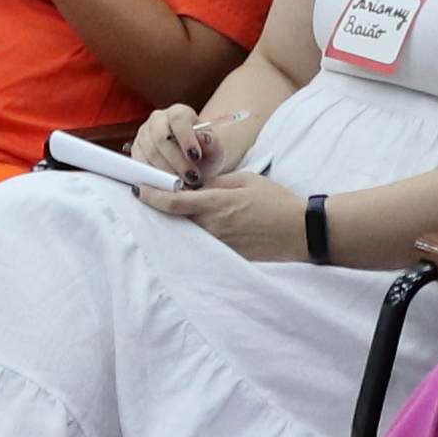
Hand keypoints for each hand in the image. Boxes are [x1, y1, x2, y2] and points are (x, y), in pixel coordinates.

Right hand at [129, 100, 221, 177]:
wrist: (194, 163)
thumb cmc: (204, 154)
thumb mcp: (214, 151)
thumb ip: (213, 144)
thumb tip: (205, 137)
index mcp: (179, 112)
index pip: (178, 118)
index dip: (186, 138)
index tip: (196, 156)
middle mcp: (158, 119)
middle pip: (160, 137)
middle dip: (176, 161)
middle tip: (190, 177)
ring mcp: (144, 134)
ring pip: (149, 152)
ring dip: (165, 171)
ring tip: (181, 183)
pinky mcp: (137, 149)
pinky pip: (140, 163)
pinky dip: (152, 175)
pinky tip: (166, 183)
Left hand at [153, 174, 306, 261]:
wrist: (300, 231)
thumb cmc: (275, 201)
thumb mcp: (246, 180)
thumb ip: (217, 182)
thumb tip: (197, 186)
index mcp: (215, 204)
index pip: (173, 202)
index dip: (151, 196)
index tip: (137, 189)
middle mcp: (213, 227)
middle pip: (176, 220)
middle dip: (165, 209)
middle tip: (155, 198)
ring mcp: (219, 245)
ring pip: (190, 233)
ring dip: (183, 223)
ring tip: (185, 213)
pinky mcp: (227, 257)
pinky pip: (206, 245)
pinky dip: (200, 236)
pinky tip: (207, 228)